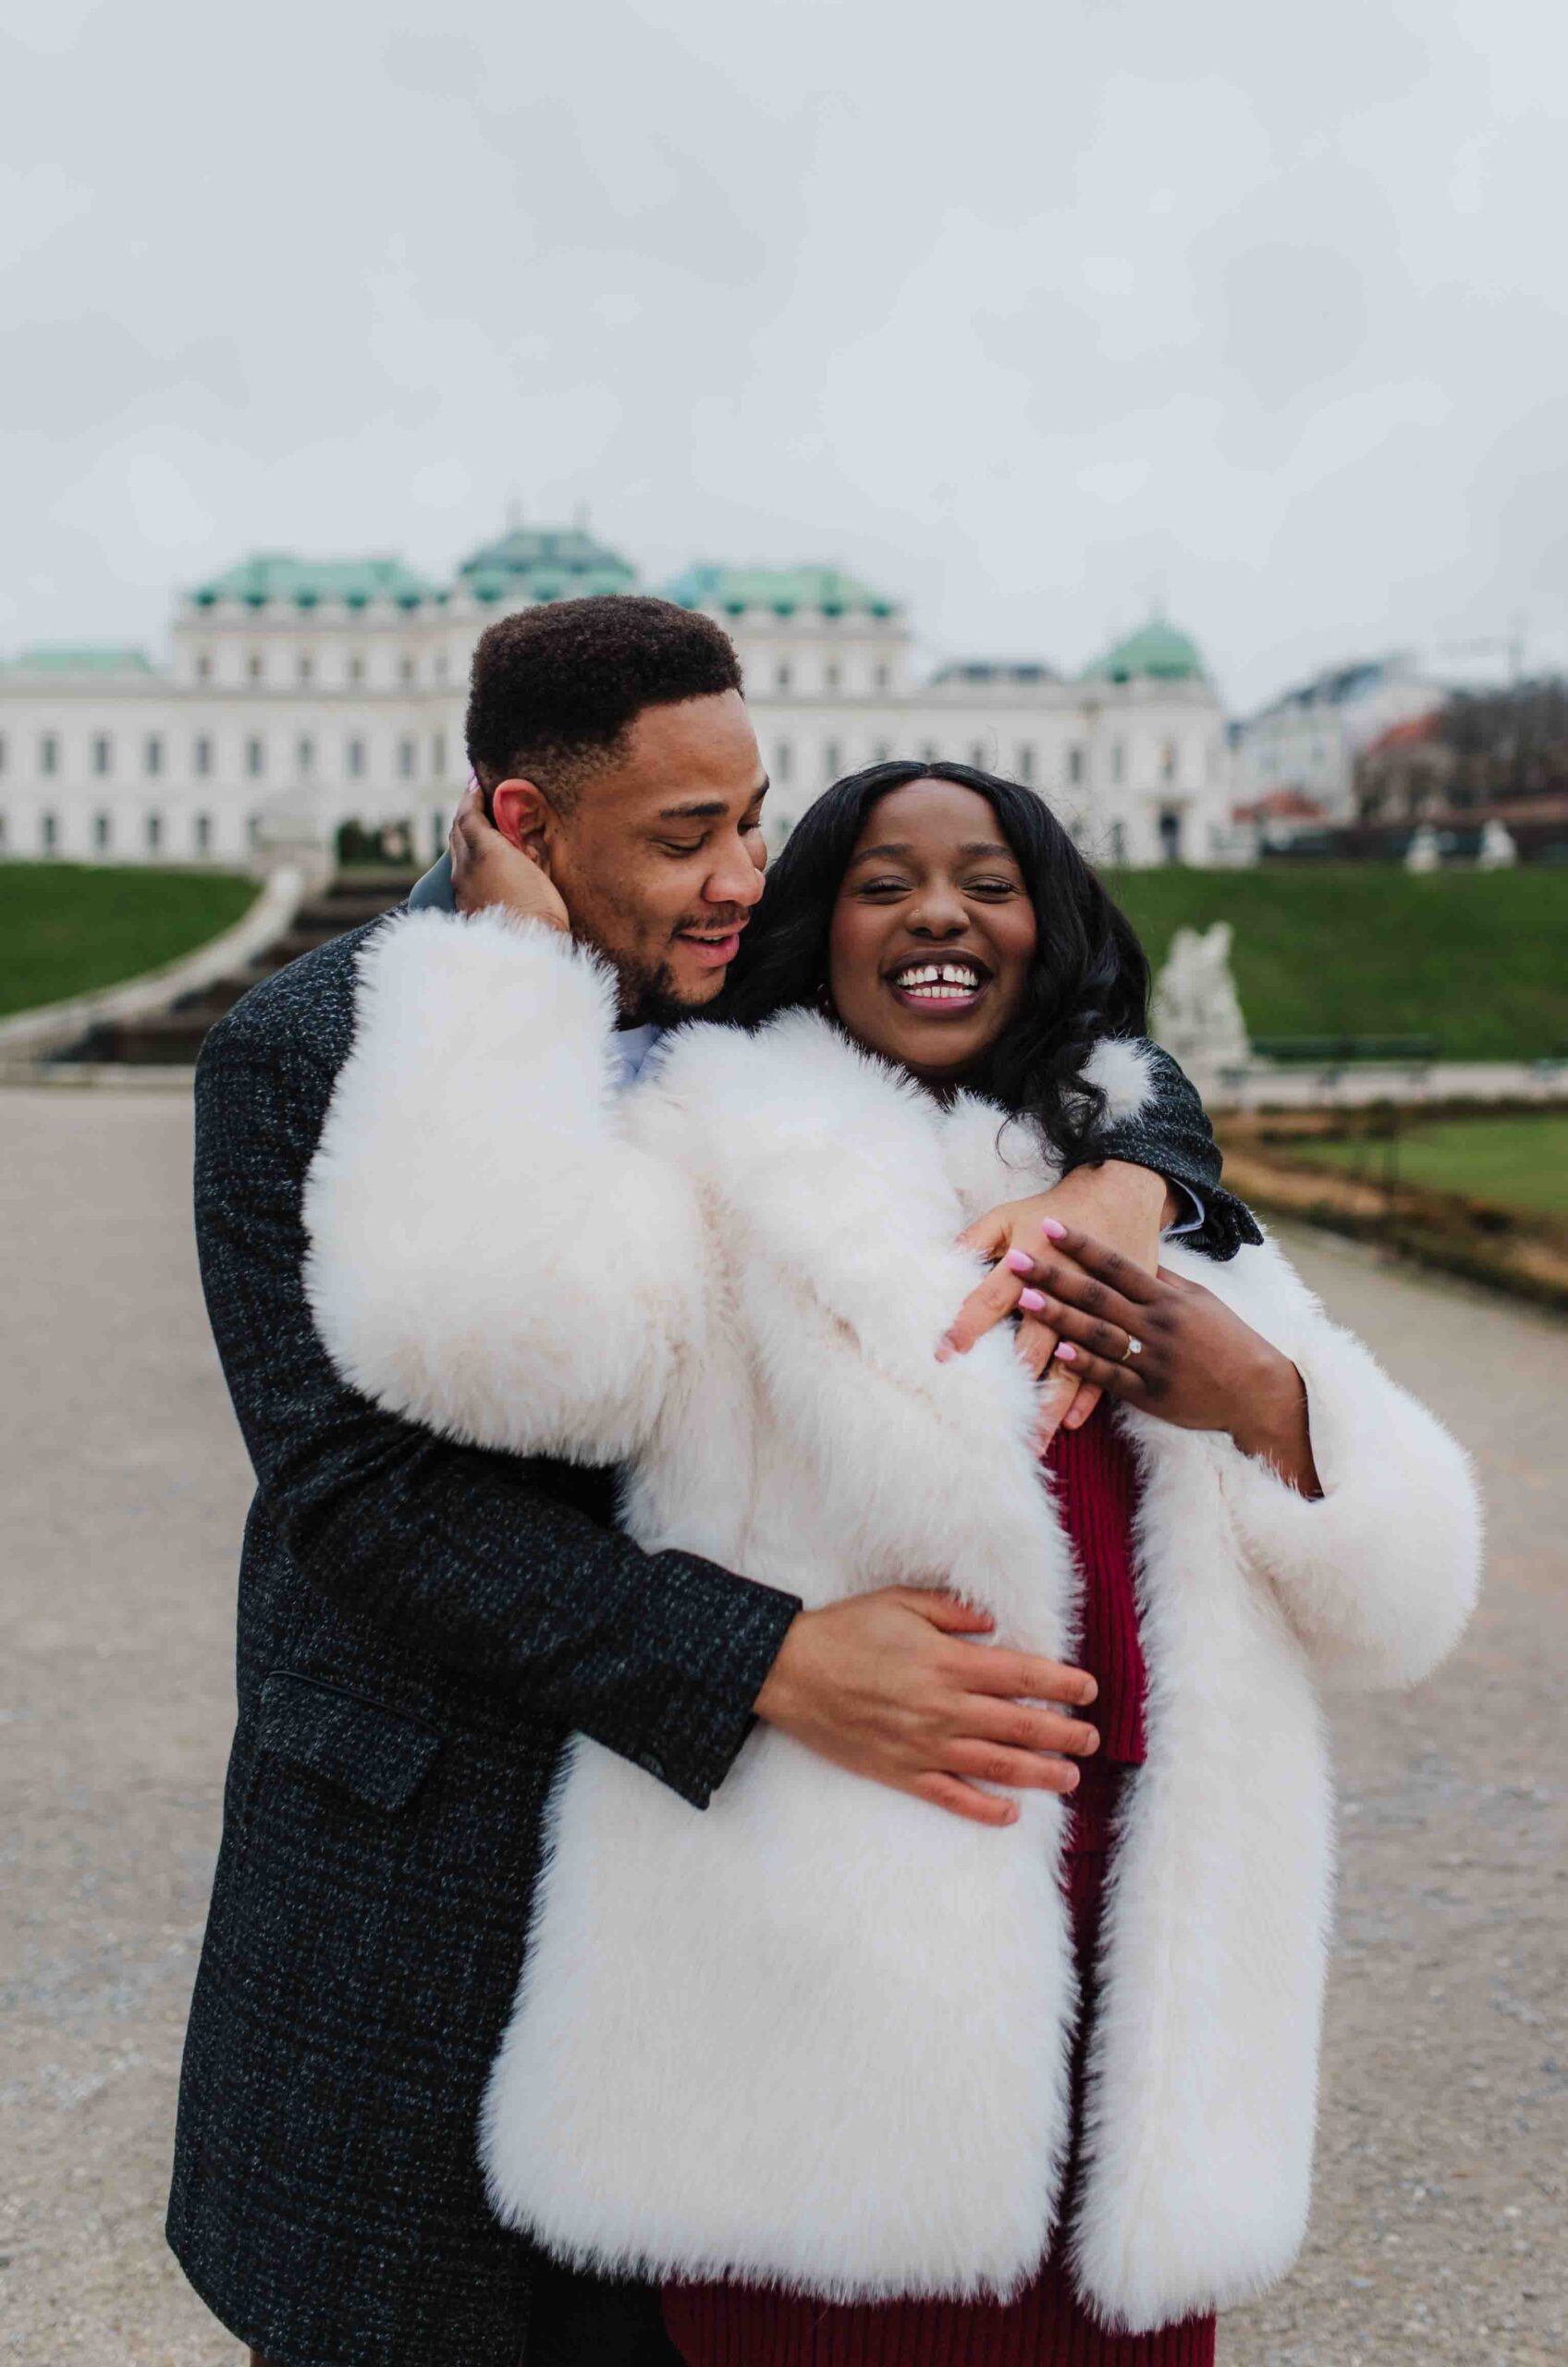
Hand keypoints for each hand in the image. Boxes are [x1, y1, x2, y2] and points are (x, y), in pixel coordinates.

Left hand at [448, 780, 569, 933]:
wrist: (525, 951)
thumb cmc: (539, 910)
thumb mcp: (541, 871)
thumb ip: (530, 848)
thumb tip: (527, 837)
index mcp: (483, 851)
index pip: (468, 814)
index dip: (472, 796)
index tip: (478, 784)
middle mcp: (465, 866)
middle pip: (457, 830)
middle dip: (467, 813)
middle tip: (479, 802)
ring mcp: (461, 887)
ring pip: (457, 852)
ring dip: (466, 837)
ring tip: (482, 831)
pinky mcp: (464, 905)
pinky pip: (461, 873)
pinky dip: (469, 860)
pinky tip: (484, 865)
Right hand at [754, 1586, 1099, 1827]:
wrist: (789, 1672)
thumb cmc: (846, 1630)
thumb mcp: (901, 1602)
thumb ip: (953, 1611)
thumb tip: (995, 1624)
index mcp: (946, 1663)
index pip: (1021, 1675)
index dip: (1060, 1683)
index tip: (1088, 1689)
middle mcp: (943, 1708)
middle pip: (1018, 1725)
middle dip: (1062, 1733)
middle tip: (1090, 1740)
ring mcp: (923, 1746)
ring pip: (995, 1766)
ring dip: (1038, 1774)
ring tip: (1069, 1778)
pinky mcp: (900, 1772)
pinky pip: (951, 1797)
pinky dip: (983, 1809)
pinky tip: (1010, 1814)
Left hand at [946, 1163, 1172, 1445]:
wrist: (1125, 1194)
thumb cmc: (1060, 1207)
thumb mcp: (1010, 1213)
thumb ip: (974, 1239)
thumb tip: (938, 1263)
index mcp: (1035, 1260)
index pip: (992, 1300)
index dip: (967, 1326)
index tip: (944, 1355)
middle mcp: (1067, 1290)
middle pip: (1035, 1345)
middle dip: (1015, 1384)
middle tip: (994, 1422)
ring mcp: (1099, 1309)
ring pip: (1072, 1367)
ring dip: (1051, 1402)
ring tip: (1034, 1438)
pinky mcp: (1124, 1320)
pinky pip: (1107, 1365)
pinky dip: (1088, 1395)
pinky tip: (1069, 1420)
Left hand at [1013, 1221, 1321, 1497]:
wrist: (1256, 1390)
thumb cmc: (1225, 1338)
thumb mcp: (1198, 1299)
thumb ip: (1162, 1280)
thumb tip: (1134, 1254)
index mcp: (1167, 1297)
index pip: (1116, 1264)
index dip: (1081, 1244)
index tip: (1049, 1225)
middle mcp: (1158, 1323)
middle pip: (1097, 1295)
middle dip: (1054, 1275)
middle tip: (1015, 1258)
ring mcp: (1154, 1359)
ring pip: (1099, 1334)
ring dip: (1059, 1316)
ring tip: (1024, 1298)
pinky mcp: (1152, 1394)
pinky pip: (1113, 1377)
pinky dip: (1086, 1365)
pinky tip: (1059, 1352)